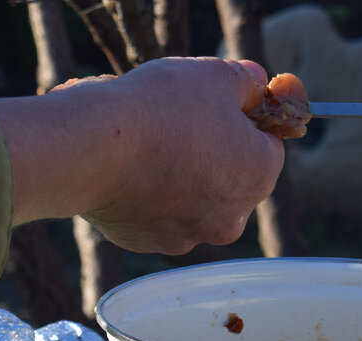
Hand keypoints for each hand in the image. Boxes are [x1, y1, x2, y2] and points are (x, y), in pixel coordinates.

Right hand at [0, 58, 284, 254]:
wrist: (94, 148)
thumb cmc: (160, 108)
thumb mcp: (215, 75)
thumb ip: (248, 83)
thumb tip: (258, 88)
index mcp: (260, 175)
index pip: (268, 145)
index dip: (244, 122)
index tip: (218, 107)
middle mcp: (231, 217)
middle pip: (231, 179)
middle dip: (214, 154)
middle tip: (180, 124)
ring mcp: (188, 236)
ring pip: (192, 201)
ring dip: (180, 178)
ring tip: (149, 146)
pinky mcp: (148, 243)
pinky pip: (155, 215)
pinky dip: (147, 196)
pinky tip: (128, 170)